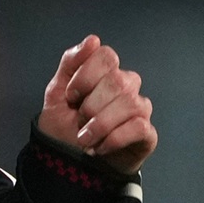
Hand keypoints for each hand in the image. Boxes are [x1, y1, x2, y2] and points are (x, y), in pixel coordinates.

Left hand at [35, 35, 156, 174]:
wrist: (66, 162)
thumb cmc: (63, 125)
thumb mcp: (57, 93)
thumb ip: (70, 63)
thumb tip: (93, 40)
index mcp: (106, 73)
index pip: (106, 56)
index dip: (85, 76)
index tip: (71, 97)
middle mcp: (127, 87)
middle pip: (118, 81)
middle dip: (91, 105)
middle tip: (79, 121)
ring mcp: (139, 109)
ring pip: (130, 103)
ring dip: (100, 124)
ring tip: (84, 139)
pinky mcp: (147, 134)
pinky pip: (139, 126)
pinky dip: (113, 138)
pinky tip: (99, 148)